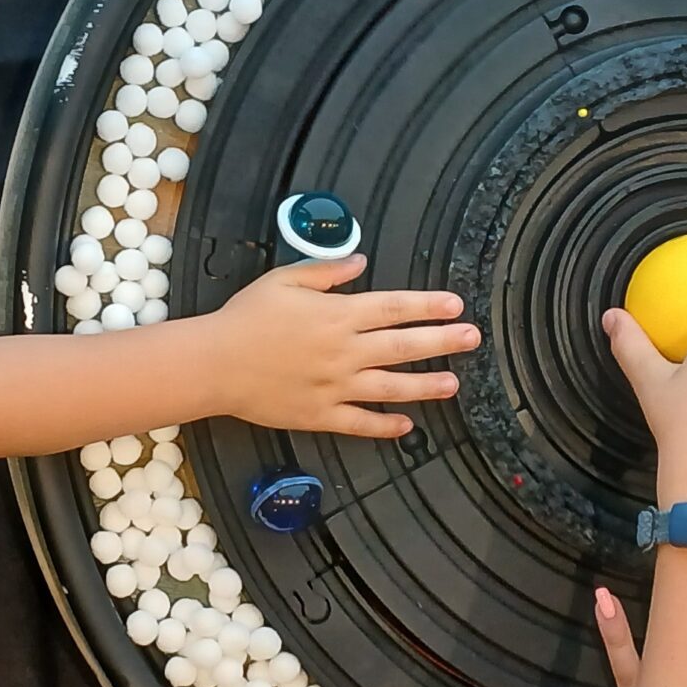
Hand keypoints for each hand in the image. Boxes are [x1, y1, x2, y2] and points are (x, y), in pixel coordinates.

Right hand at [206, 256, 477, 438]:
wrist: (214, 363)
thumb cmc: (246, 317)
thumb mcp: (284, 280)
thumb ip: (326, 272)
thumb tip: (361, 261)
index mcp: (338, 315)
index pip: (394, 308)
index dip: (428, 306)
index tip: (456, 306)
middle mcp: (344, 351)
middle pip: (403, 345)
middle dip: (442, 341)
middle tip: (472, 339)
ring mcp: (335, 386)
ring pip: (391, 387)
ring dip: (426, 385)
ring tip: (453, 384)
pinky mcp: (320, 414)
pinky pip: (360, 423)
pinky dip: (385, 425)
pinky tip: (406, 425)